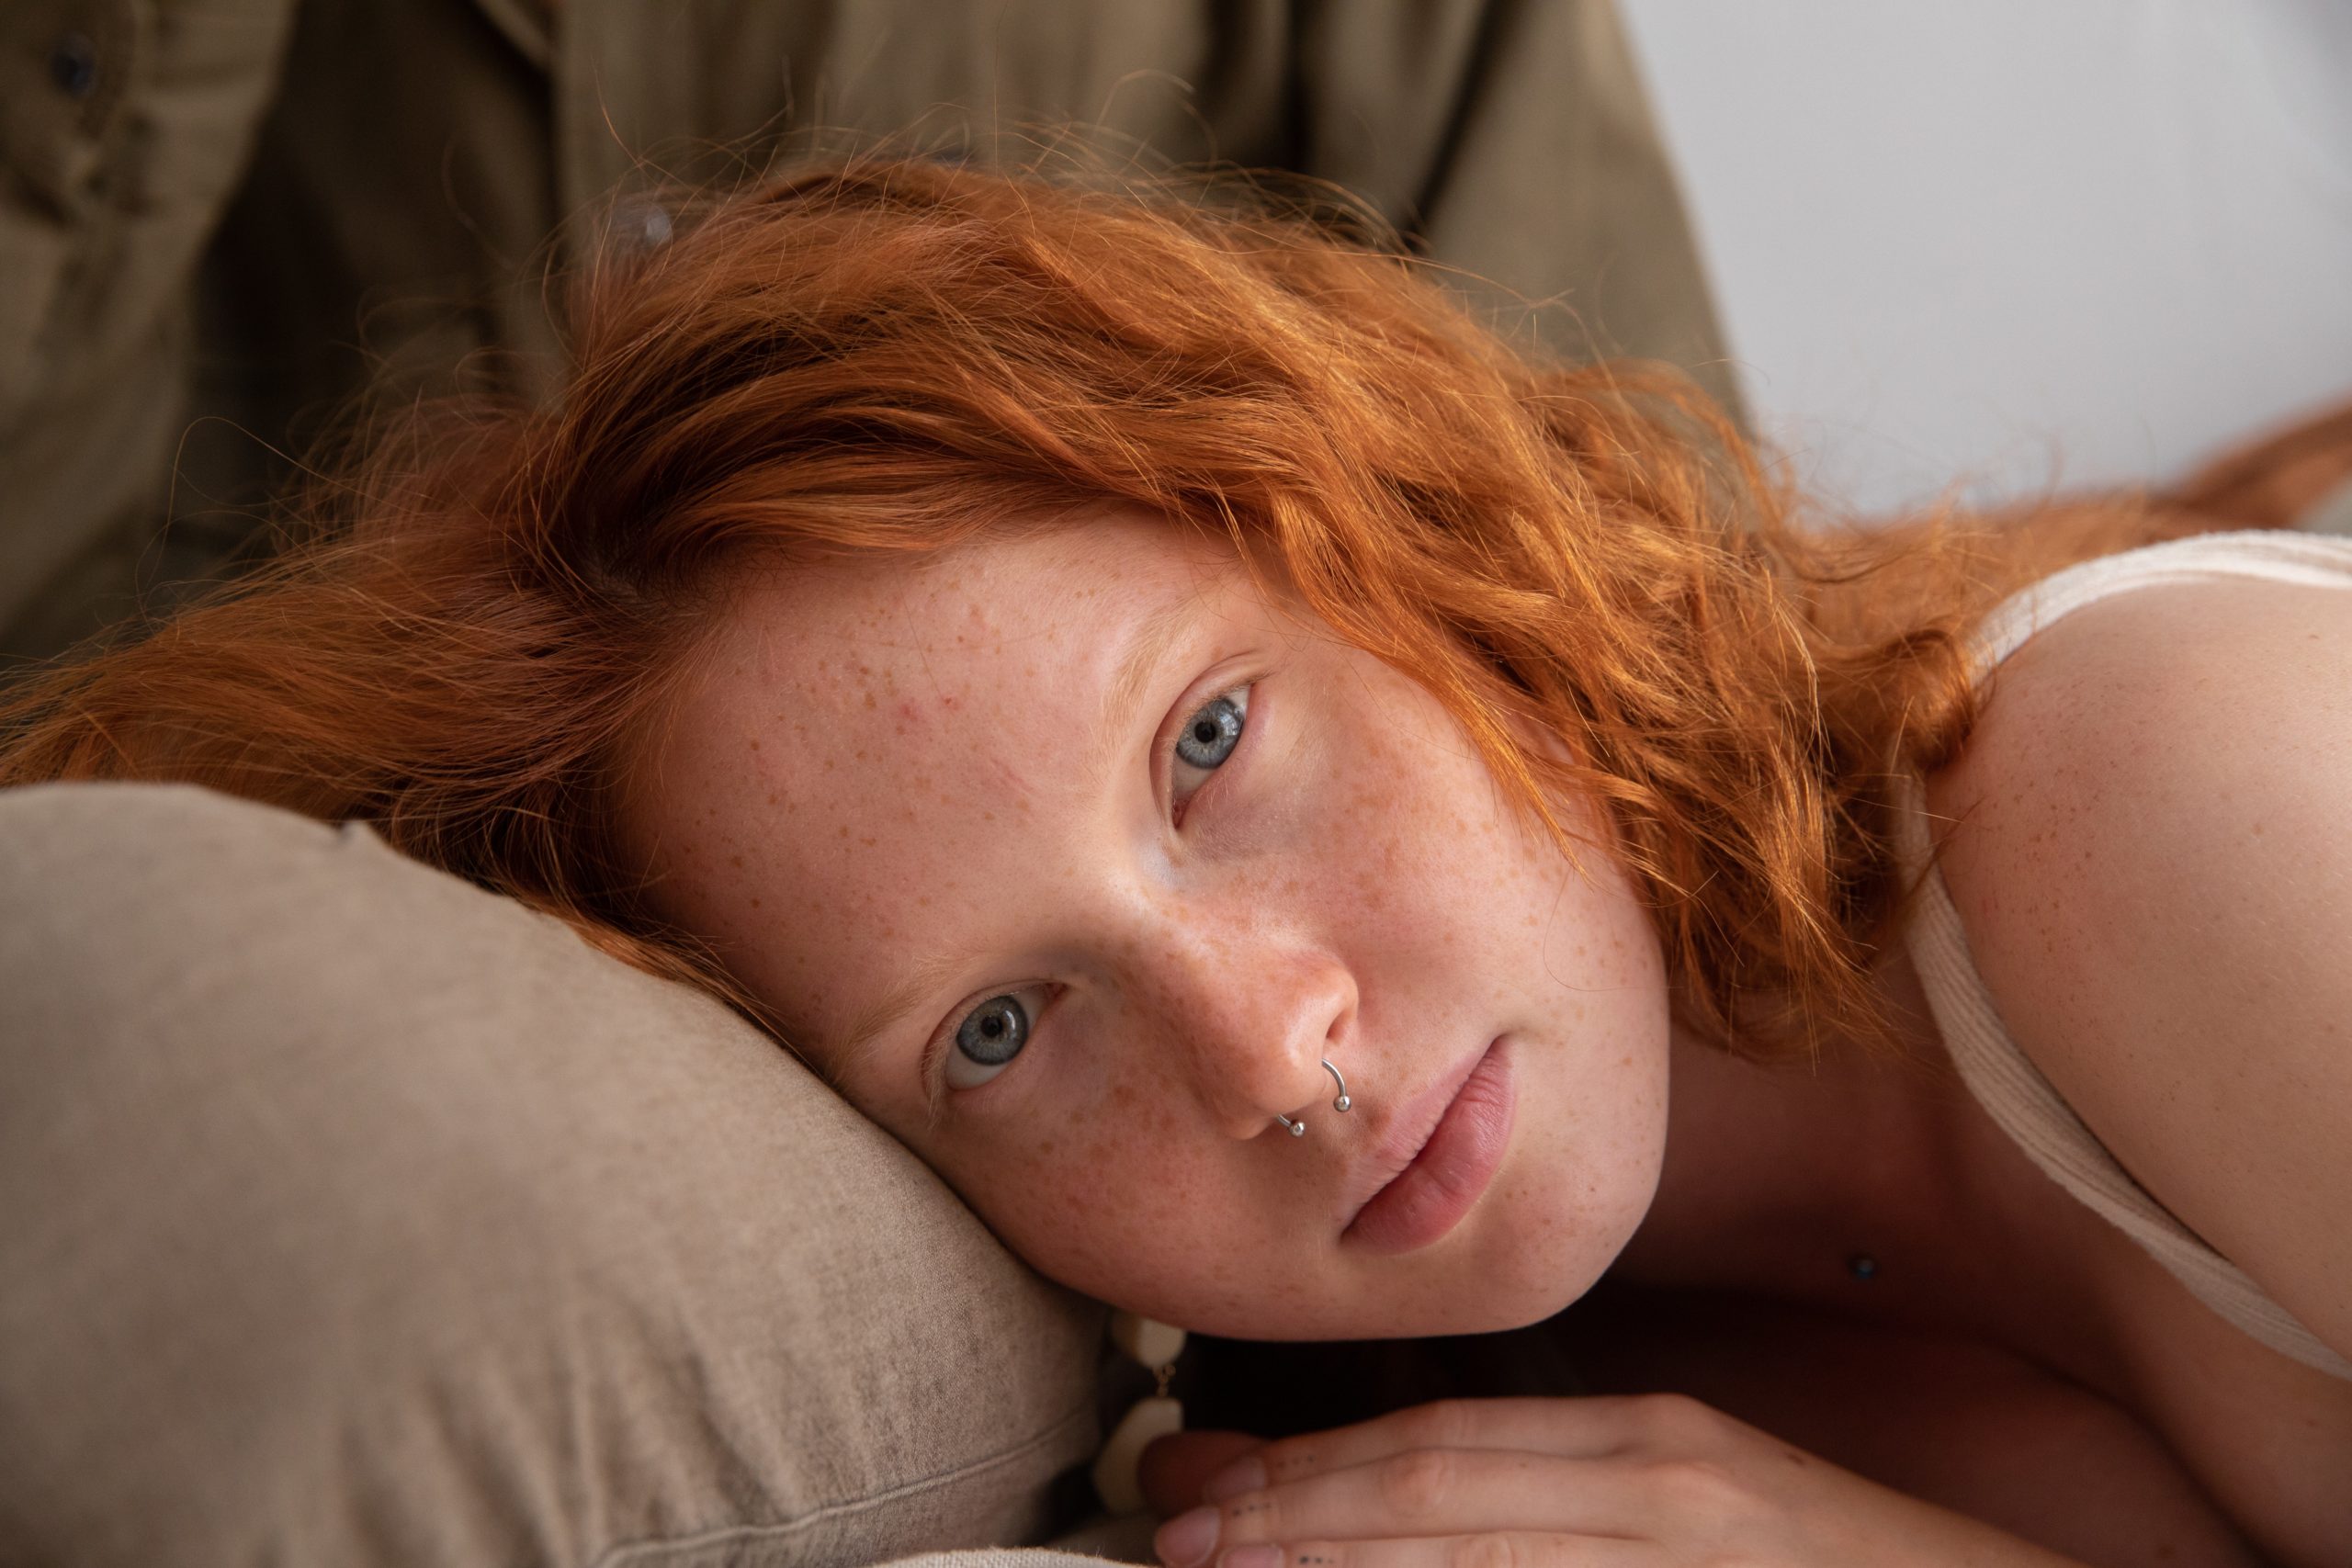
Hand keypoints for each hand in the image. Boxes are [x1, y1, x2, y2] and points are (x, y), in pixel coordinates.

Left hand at [1143, 1394, 2087, 1566]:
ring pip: (1473, 1551)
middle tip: (1173, 1528)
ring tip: (1218, 1566)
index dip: (1312, 1468)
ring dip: (1334, 1558)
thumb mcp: (1702, 1509)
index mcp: (1647, 1445)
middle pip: (1432, 1490)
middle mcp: (1656, 1488)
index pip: (1440, 1445)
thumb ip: (1569, 1502)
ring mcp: (1686, 1553)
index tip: (1208, 1486)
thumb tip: (1430, 1508)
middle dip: (1289, 1512)